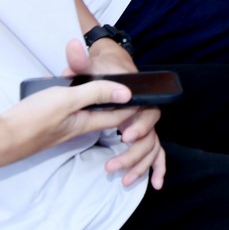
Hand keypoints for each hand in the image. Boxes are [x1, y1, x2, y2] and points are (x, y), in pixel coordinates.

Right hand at [0, 41, 164, 186]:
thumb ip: (95, 92)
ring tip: (102, 81)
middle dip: (118, 101)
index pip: (120, 114)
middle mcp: (77, 127)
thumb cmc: (32, 120)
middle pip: (105, 113)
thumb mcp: (67, 100)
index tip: (149, 92)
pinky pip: (71, 111)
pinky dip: (78, 99)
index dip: (136, 104)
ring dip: (97, 98)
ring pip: (87, 111)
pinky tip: (70, 89)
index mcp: (86, 122)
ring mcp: (62, 127)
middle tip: (129, 83)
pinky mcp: (47, 125)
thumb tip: (126, 91)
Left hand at [81, 40, 165, 187]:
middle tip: (120, 154)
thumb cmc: (103, 66)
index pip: (145, 107)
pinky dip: (158, 166)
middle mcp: (143, 107)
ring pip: (153, 144)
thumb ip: (80, 60)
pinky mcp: (139, 131)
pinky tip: (156, 182)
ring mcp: (143, 121)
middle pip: (151, 128)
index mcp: (136, 92)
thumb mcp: (90, 63)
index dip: (138, 122)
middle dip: (139, 144)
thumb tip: (71, 47)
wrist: (112, 63)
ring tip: (126, 177)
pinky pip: (154, 150)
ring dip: (142, 161)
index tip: (124, 134)